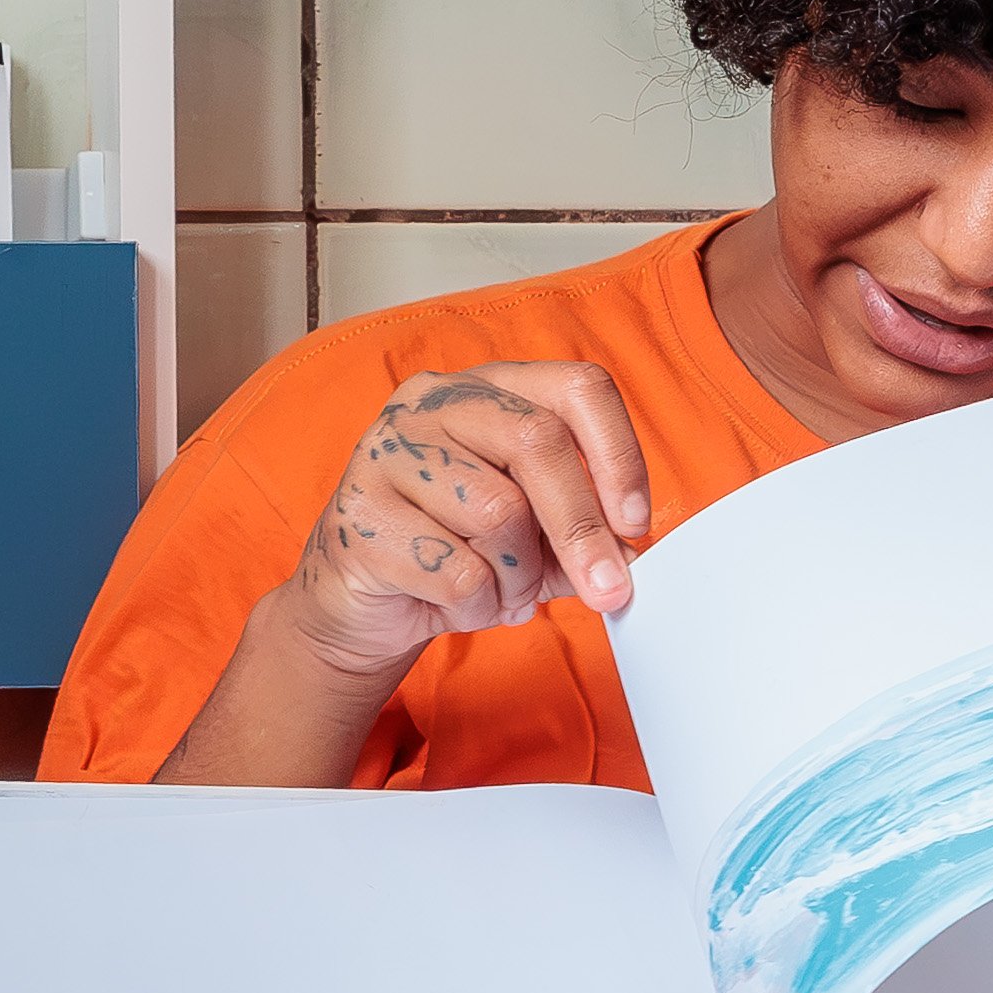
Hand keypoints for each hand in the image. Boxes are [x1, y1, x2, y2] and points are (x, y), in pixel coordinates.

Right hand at [160, 362, 653, 783]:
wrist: (361, 605)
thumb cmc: (456, 552)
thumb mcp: (535, 534)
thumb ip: (586, 527)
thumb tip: (632, 551)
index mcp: (488, 387)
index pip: (576, 387)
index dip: (618, 454)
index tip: (635, 523)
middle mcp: (432, 401)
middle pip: (536, 442)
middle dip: (582, 528)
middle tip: (609, 589)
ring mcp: (385, 451)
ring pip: (497, 510)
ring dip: (518, 575)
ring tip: (503, 593)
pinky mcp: (358, 514)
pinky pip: (455, 568)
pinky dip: (477, 603)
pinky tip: (458, 603)